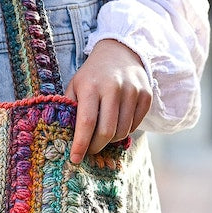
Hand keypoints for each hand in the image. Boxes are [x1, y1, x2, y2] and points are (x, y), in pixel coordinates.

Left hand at [64, 39, 152, 163]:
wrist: (119, 53)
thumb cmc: (92, 75)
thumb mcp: (75, 86)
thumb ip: (70, 109)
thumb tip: (65, 137)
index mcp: (91, 86)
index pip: (87, 122)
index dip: (81, 144)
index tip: (75, 159)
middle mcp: (113, 88)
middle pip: (107, 131)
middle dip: (97, 146)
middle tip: (90, 150)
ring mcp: (132, 91)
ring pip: (123, 131)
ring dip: (111, 140)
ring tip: (103, 135)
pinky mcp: (146, 95)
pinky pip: (135, 125)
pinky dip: (125, 131)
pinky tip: (117, 124)